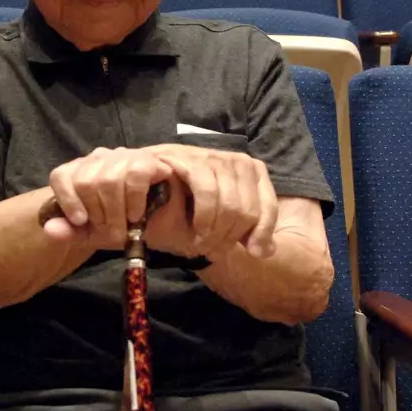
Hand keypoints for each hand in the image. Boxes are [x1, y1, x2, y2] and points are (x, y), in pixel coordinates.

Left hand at [43, 147, 172, 249]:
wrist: (159, 218)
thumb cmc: (121, 222)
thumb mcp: (93, 232)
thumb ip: (70, 232)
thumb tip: (50, 229)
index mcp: (79, 171)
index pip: (61, 175)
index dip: (67, 199)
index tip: (80, 221)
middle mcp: (98, 158)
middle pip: (85, 182)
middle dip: (98, 214)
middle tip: (111, 232)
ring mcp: (122, 156)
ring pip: (108, 181)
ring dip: (117, 212)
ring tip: (126, 226)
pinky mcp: (145, 160)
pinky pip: (134, 177)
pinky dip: (134, 201)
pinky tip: (137, 214)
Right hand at [145, 144, 277, 259]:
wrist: (144, 183)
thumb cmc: (183, 205)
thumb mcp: (220, 221)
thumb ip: (244, 232)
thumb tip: (265, 251)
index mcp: (251, 172)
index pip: (268, 208)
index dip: (261, 234)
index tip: (252, 253)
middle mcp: (237, 160)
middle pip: (247, 211)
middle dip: (229, 237)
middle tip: (213, 249)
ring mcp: (214, 157)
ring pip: (229, 204)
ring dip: (215, 231)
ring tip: (201, 242)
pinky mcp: (191, 159)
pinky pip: (208, 193)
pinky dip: (203, 217)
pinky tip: (196, 230)